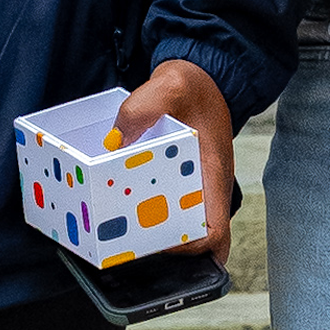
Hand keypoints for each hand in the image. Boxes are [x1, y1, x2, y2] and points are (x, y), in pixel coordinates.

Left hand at [109, 58, 237, 265]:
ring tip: (117, 232)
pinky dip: (148, 214)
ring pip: (182, 228)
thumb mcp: (168, 86)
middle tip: (128, 243)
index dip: (191, 248)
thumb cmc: (192, 87)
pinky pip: (168, 207)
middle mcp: (206, 189)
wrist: (201, 79)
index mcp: (212, 175)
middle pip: (197, 240)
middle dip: (167, 250)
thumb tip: (114, 142)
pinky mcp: (178, 181)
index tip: (159, 242)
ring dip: (156, 236)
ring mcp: (193, 188)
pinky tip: (116, 204)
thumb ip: (141, 108)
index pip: (215, 231)